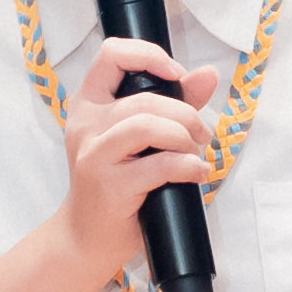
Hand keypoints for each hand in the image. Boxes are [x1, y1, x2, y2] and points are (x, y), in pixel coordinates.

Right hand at [37, 41, 223, 276]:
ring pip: (148, 125)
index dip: (148, 55)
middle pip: (144, 98)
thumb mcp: (138, 139)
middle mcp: (85, 125)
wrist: (87, 237)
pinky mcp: (111, 185)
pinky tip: (196, 173)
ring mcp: (94, 155)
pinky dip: (188, 166)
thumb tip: (207, 74)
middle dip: (185, 113)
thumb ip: (173, 103)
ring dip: (184, 137)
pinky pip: (160, 164)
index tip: (176, 74)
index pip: (111, 54)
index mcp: (88, 104)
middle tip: (200, 134)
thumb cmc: (116, 184)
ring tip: (195, 152)